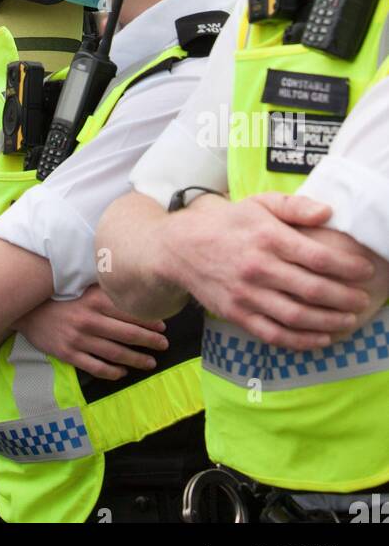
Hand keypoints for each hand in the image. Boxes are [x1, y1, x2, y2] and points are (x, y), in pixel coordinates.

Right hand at [16, 285, 168, 379]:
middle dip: (149, 340)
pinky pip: (95, 367)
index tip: (162, 325)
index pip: (128, 311)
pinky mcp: (68, 354)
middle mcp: (88, 320)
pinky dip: (112, 372)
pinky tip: (123, 372)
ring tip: (150, 362)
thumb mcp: (79, 286)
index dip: (148, 319)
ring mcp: (78, 339)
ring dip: (136, 359)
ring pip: (115, 353)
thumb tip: (130, 286)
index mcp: (93, 300)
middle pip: (127, 333)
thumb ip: (103, 288)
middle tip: (164, 344)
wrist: (25, 310)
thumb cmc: (57, 296)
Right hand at [166, 192, 374, 349]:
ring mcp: (246, 294)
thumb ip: (295, 207)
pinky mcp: (237, 314)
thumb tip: (328, 212)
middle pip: (312, 290)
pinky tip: (321, 338)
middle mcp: (258, 267)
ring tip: (348, 320)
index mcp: (267, 237)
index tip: (365, 271)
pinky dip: (301, 341)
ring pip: (297, 316)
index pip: (317, 257)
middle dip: (345, 298)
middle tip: (362, 299)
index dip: (347, 267)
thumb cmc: (228, 224)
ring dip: (329, 322)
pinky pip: (274, 334)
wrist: (181, 247)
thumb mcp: (258, 203)